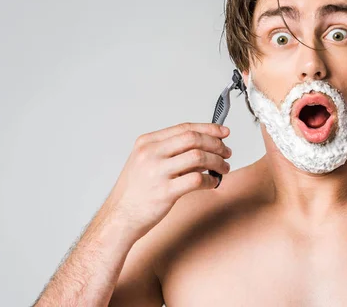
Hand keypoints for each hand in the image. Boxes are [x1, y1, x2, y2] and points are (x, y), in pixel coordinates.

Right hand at [103, 122, 231, 240]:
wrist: (119, 217)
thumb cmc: (136, 191)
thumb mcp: (146, 162)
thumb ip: (172, 152)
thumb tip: (206, 146)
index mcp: (147, 142)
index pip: (184, 128)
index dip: (208, 128)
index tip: (224, 132)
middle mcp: (151, 153)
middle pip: (193, 138)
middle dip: (216, 144)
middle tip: (227, 152)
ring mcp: (157, 172)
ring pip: (198, 157)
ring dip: (217, 162)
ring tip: (224, 168)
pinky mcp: (165, 192)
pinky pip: (197, 179)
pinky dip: (211, 180)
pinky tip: (213, 183)